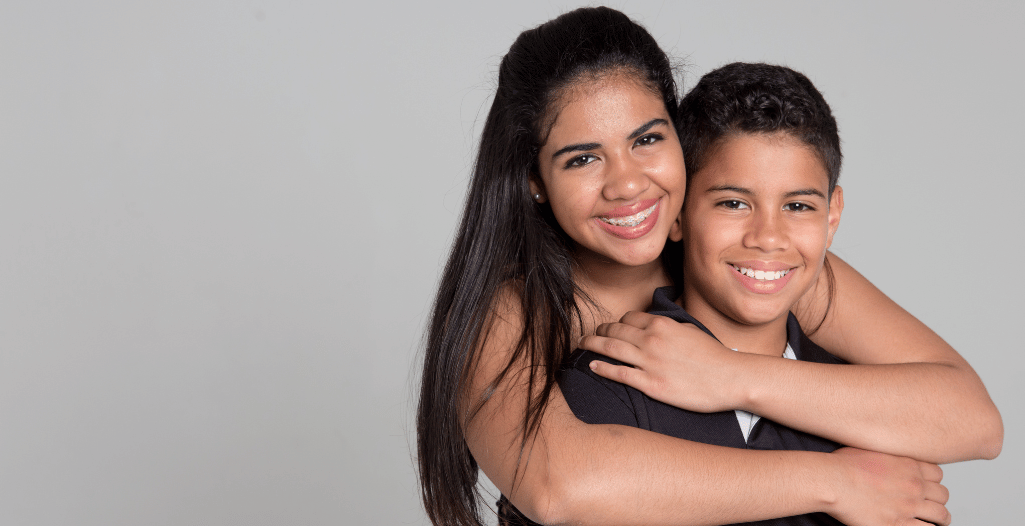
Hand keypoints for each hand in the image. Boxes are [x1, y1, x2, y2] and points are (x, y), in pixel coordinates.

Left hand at [578, 311, 742, 412]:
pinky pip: (618, 372)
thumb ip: (670, 327)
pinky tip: (591, 366)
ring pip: (610, 348)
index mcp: (662, 325)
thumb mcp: (690, 331)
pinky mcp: (650, 384)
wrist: (730, 378)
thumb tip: (657, 326)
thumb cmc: (714, 357)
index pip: (629, 318)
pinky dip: (601, 367)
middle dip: (598, 331)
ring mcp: (649, 362)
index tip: (610, 328)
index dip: (616, 323)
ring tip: (581, 346)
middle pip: (614, 330)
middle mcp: (652, 339)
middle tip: (588, 335)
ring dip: (591, 344)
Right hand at [828, 447, 949, 525]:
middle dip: (937, 500)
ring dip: (939, 518)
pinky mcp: (899, 524)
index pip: (937, 474)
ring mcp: (909, 506)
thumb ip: (886, 455)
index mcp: (909, 465)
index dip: (932, 481)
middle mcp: (914, 485)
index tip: (926, 486)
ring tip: (935, 522)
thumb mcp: (870, 448)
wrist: (833, 480)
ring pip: (941, 515)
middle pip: (942, 495)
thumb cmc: (842, 464)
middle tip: (930, 504)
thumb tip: (884, 457)